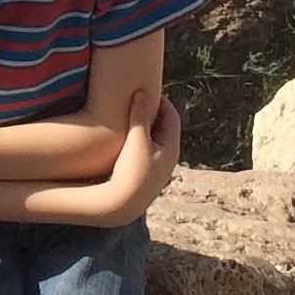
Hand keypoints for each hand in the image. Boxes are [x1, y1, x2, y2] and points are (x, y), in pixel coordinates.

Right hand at [99, 89, 179, 225]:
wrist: (122, 204)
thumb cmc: (132, 171)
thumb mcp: (137, 140)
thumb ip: (140, 115)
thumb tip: (142, 92)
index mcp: (171, 147)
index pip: (172, 116)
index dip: (161, 101)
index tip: (147, 90)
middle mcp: (168, 158)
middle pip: (165, 128)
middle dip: (153, 113)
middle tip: (138, 99)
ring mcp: (157, 168)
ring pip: (154, 140)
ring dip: (145, 127)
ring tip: (130, 116)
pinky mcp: (146, 176)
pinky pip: (146, 150)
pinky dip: (139, 140)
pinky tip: (124, 139)